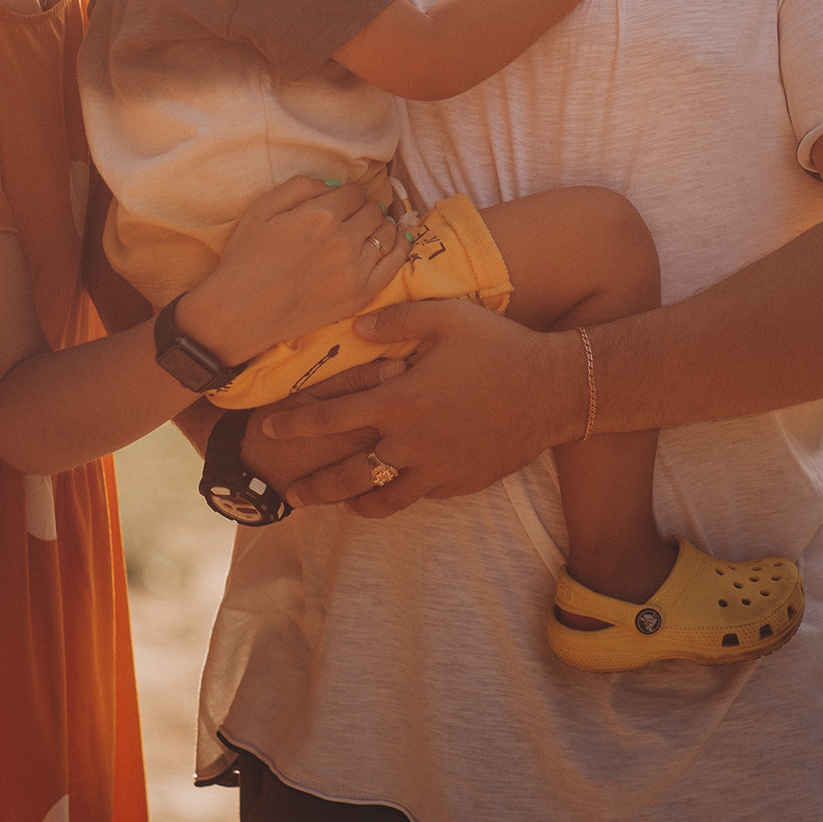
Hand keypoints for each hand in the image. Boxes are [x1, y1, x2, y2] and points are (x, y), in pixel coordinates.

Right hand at [179, 175, 405, 362]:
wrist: (240, 313)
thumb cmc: (246, 259)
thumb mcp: (262, 208)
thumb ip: (300, 186)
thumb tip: (334, 184)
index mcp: (320, 215)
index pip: (354, 192)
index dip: (348, 194)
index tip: (342, 201)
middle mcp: (343, 240)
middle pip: (372, 211)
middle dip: (363, 208)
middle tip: (352, 216)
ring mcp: (355, 270)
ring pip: (386, 234)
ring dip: (380, 226)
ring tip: (369, 228)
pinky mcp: (361, 295)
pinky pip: (395, 263)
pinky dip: (399, 247)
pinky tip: (396, 240)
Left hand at [256, 299, 582, 516]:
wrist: (554, 389)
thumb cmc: (500, 346)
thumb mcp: (448, 317)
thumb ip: (396, 318)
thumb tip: (355, 327)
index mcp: (400, 400)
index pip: (331, 418)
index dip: (294, 424)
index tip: (268, 427)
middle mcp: (411, 443)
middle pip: (346, 472)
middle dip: (312, 484)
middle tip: (288, 491)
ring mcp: (437, 468)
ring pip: (382, 497)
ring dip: (353, 502)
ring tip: (337, 504)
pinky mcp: (461, 482)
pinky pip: (421, 496)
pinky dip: (400, 496)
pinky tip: (392, 491)